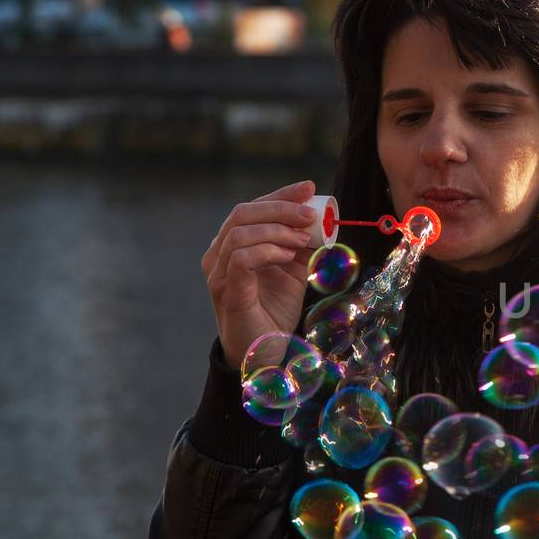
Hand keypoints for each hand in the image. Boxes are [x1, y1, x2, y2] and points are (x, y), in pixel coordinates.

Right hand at [203, 179, 317, 369]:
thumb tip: (320, 221)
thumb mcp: (294, 271)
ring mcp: (218, 273)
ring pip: (239, 232)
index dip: (281, 195)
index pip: (252, 208)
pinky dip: (267, 251)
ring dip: (276, 230)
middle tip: (310, 215)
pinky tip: (287, 256)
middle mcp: (219, 254)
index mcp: (233, 245)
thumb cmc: (276, 310)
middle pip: (242, 213)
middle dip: (281, 208)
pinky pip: (241, 259)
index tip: (309, 188)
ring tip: (302, 241)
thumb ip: (300, 246)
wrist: (265, 350)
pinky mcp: (226, 291)